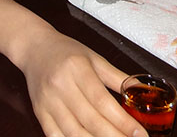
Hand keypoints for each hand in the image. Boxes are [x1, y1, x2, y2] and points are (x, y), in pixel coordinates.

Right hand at [18, 31, 146, 136]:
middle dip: (115, 136)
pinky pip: (56, 136)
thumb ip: (118, 77)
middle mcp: (61, 85)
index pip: (103, 101)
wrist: (34, 48)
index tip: (140, 134)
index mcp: (77, 68)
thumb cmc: (66, 51)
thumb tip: (142, 92)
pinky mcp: (39, 112)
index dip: (123, 121)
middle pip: (91, 120)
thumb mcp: (95, 58)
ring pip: (74, 132)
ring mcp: (48, 101)